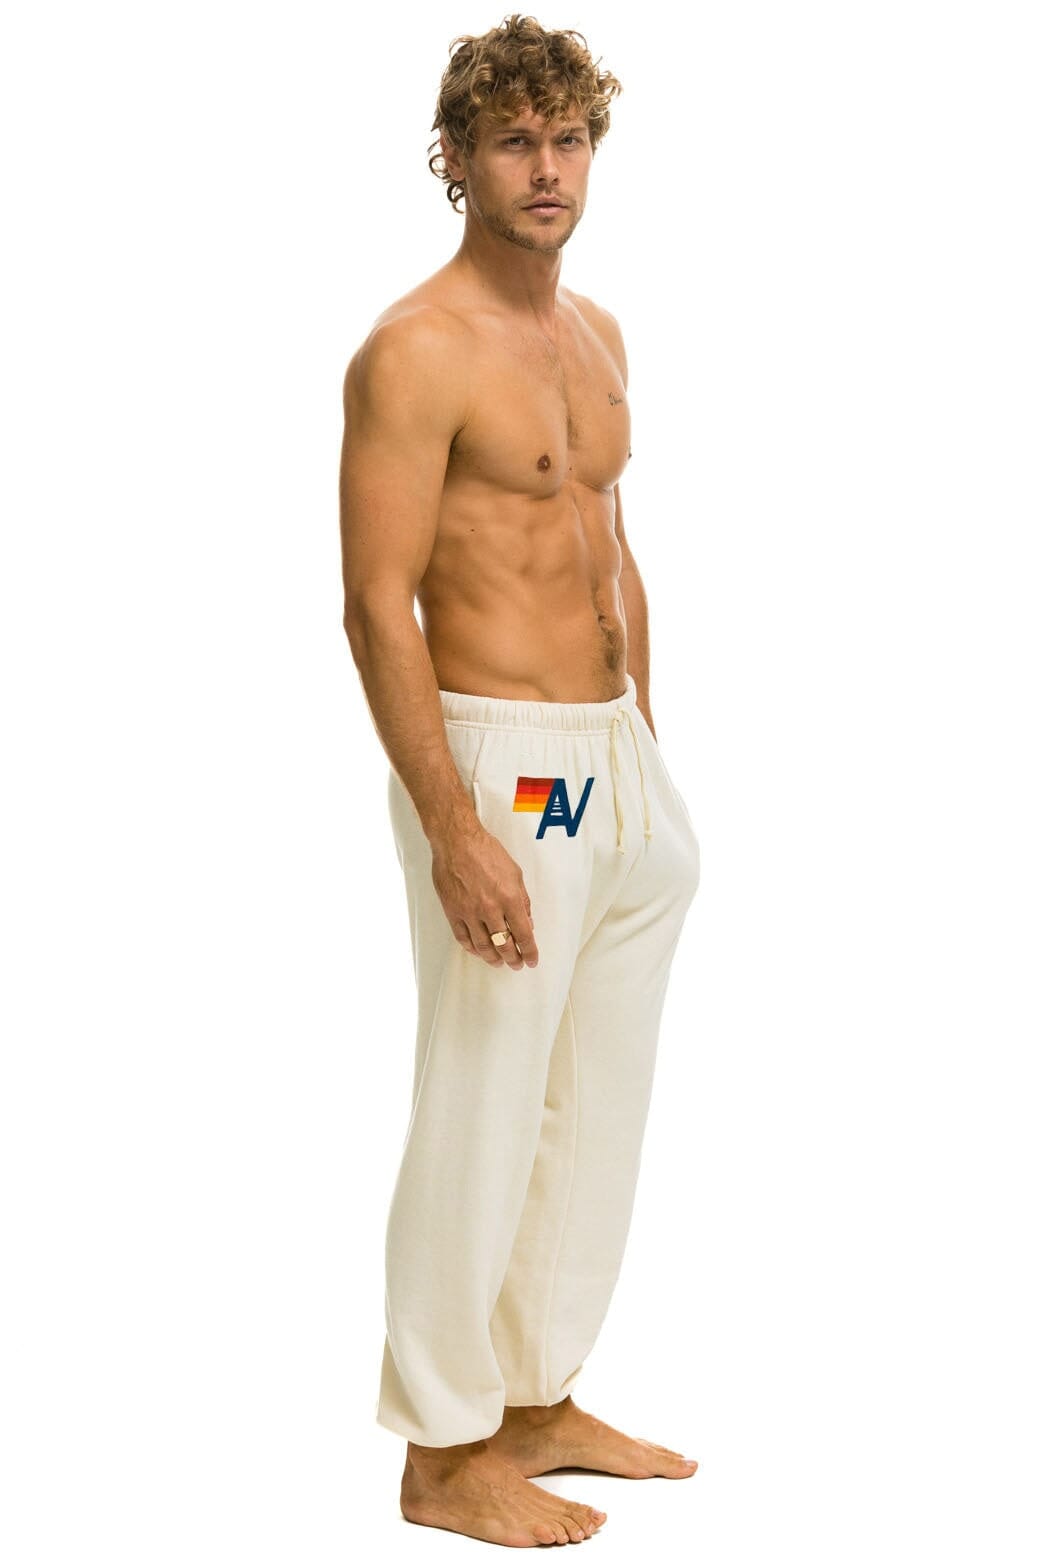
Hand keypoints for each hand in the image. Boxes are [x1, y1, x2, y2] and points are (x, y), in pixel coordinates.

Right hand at [430, 820, 538, 969]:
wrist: (457, 842)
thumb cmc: (487, 852)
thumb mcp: (515, 873)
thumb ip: (522, 900)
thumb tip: (527, 922)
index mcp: (509, 898)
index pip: (523, 935)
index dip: (530, 952)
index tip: (532, 960)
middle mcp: (490, 909)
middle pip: (504, 945)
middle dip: (513, 959)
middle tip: (517, 964)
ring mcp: (469, 912)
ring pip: (483, 946)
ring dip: (493, 958)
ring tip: (499, 963)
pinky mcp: (453, 912)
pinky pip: (463, 938)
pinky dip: (472, 949)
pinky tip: (479, 952)